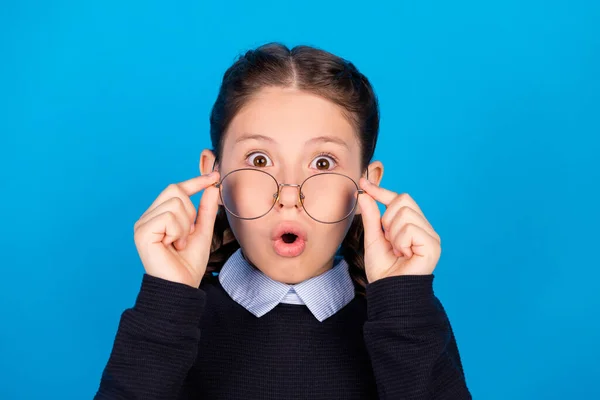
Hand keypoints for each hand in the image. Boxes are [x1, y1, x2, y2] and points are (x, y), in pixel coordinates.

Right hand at [133, 172, 220, 287]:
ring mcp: (143, 224)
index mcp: (159, 216)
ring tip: (179, 244)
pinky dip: (178, 232)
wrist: (182, 287)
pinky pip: (168, 217)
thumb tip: (212, 186)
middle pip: (175, 190)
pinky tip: (172, 246)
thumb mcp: (203, 231)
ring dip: (185, 226)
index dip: (196, 181)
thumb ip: (206, 209)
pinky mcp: (142, 232)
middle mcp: (148, 217)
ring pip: (174, 203)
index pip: (176, 189)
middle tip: (187, 235)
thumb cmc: (189, 264)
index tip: (215, 176)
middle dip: (190, 212)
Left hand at [357, 178, 441, 283]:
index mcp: (412, 225)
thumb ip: (371, 216)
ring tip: (397, 250)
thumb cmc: (383, 269)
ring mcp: (431, 235)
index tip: (363, 183)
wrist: (388, 290)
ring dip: (393, 233)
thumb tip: (364, 194)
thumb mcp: (372, 238)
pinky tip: (404, 254)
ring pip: (404, 213)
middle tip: (388, 240)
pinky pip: (410, 228)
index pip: (398, 199)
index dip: (381, 190)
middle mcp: (424, 227)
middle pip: (403, 200)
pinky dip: (400, 241)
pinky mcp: (432, 245)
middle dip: (387, 219)